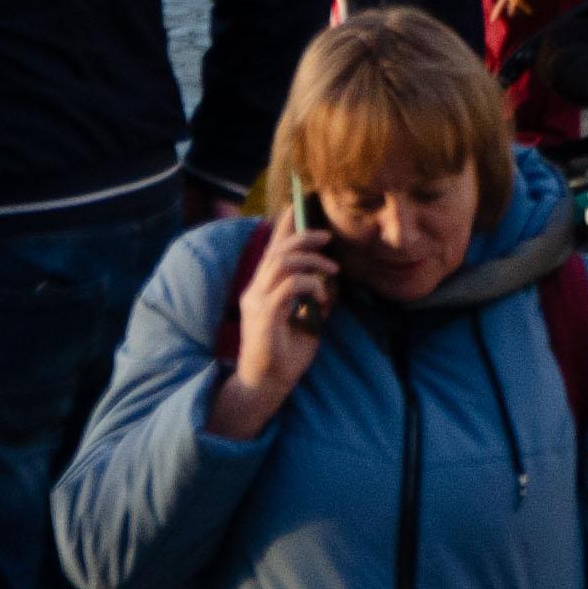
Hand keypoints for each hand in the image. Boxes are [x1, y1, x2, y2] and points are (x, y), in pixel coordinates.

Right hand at [209, 223, 336, 441]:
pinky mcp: (264, 315)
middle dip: (303, 235)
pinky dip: (310, 284)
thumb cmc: (285, 355)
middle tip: (327, 237)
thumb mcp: (306, 320)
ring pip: (281, 262)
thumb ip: (313, 298)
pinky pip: (289, 285)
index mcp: (262, 288)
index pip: (272, 249)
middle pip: (277, 250)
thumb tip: (331, 281)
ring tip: (332, 269)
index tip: (298, 202)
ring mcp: (257, 301)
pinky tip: (322, 295)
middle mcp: (255, 290)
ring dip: (311, 260)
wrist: (266, 385)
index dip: (284, 225)